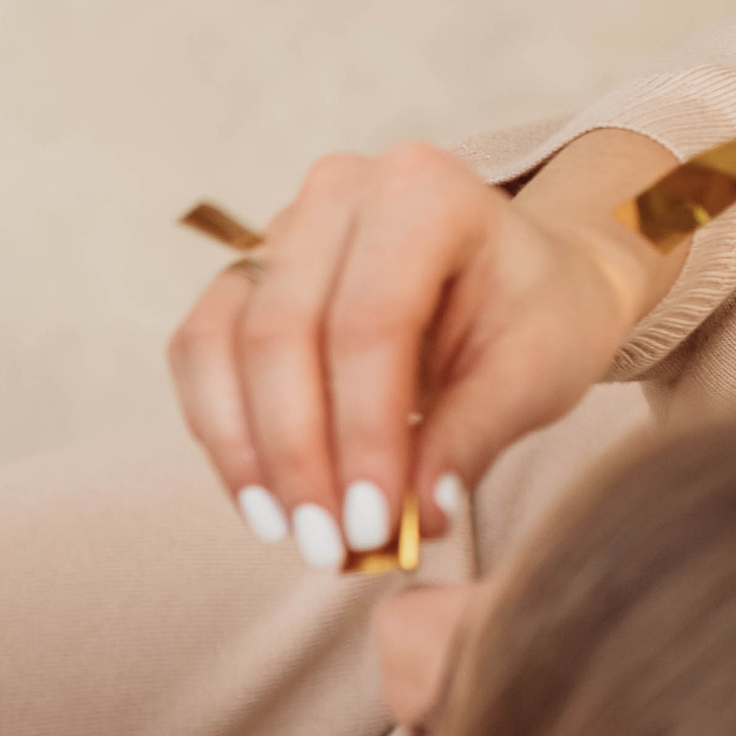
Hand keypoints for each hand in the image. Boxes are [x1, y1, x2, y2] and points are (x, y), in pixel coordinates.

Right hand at [167, 131, 684, 561]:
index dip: (364, 434)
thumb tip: (417, 516)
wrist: (517, 278)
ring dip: (245, 451)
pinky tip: (262, 498)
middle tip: (327, 545)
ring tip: (285, 530)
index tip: (374, 525)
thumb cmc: (537, 313)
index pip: (371, 323)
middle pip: (282, 332)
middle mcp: (337, 192)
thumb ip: (472, 437)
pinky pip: (199, 355)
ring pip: (221, 343)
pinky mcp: (241, 277)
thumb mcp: (536, 372)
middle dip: (298, 455)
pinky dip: (222, 434)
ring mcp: (278, 229)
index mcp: (425, 191)